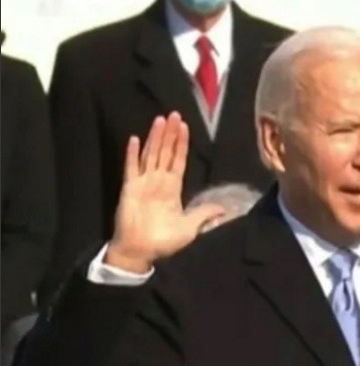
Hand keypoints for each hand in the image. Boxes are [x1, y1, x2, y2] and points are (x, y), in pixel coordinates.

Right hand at [105, 112, 224, 272]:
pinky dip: (132, 154)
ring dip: (155, 138)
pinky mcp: (130, 188)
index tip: (185, 127)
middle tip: (174, 114)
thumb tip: (224, 209)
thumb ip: (205, 214)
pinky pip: (131, 168)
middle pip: (165, 152)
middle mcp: (158, 181)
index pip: (178, 160)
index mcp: (172, 188)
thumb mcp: (191, 227)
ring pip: (150, 155)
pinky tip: (134, 139)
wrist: (141, 251)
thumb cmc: (164, 241)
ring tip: (160, 120)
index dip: (182, 144)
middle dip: (170, 134)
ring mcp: (143, 183)